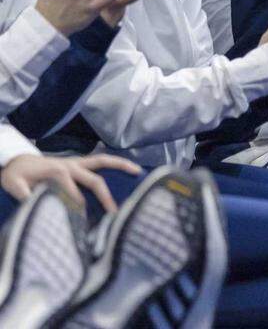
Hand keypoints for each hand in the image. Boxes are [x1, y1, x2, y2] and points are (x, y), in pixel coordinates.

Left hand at [1, 153, 141, 212]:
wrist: (16, 160)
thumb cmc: (15, 175)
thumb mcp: (13, 185)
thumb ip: (24, 195)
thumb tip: (35, 207)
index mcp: (57, 172)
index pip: (73, 191)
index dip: (78, 206)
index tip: (82, 222)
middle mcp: (70, 165)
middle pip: (94, 179)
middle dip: (104, 196)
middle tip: (114, 212)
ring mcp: (76, 162)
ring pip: (103, 161)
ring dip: (121, 165)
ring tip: (138, 171)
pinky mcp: (79, 163)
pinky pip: (101, 160)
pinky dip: (115, 163)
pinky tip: (129, 168)